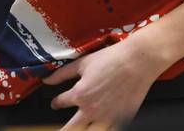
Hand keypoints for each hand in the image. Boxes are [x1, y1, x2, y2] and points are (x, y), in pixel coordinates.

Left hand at [43, 37, 165, 128]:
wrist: (137, 62)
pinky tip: (98, 127)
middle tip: (61, 129)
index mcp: (80, 95)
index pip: (60, 103)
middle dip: (64, 129)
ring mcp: (107, 118)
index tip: (55, 103)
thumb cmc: (111, 59)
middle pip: (72, 128)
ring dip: (82, 130)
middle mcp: (91, 110)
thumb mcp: (82, 63)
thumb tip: (46, 80)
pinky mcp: (122, 120)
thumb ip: (62, 74)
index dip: (55, 103)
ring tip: (79, 128)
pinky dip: (101, 129)